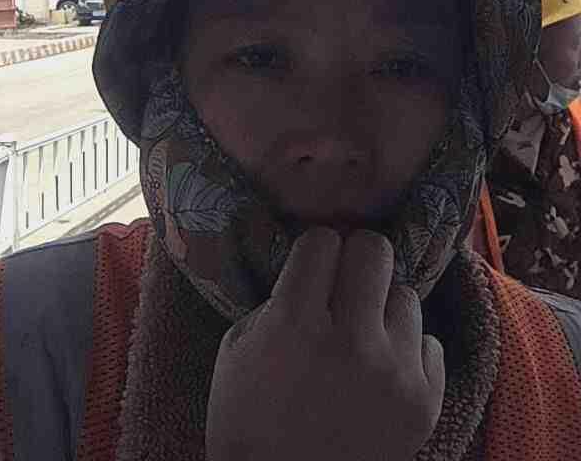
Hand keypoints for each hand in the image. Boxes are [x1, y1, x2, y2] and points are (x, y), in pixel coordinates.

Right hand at [206, 228, 444, 460]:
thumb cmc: (249, 425)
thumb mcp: (236, 352)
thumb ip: (277, 301)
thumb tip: (316, 268)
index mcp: (294, 324)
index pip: (323, 241)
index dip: (314, 254)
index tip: (312, 271)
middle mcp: (350, 341)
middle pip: (375, 251)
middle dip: (357, 262)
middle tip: (346, 286)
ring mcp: (394, 373)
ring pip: (406, 296)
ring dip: (383, 312)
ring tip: (362, 342)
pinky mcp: (425, 403)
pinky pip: (430, 343)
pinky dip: (406, 355)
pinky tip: (381, 376)